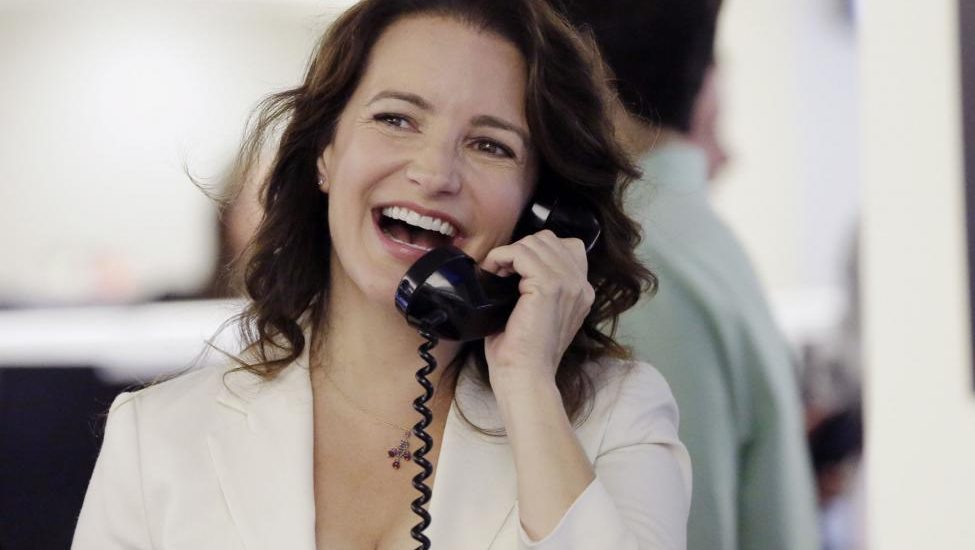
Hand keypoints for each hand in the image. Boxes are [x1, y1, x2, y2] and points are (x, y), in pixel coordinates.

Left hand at [479, 230, 594, 386]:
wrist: (525, 376)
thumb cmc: (523, 352)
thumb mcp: (538, 314)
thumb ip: (539, 288)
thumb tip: (514, 265)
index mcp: (582, 292)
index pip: (567, 247)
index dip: (536, 252)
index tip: (515, 271)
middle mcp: (580, 285)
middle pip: (549, 240)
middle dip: (520, 250)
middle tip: (502, 272)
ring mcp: (567, 284)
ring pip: (534, 243)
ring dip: (509, 254)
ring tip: (496, 273)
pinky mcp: (548, 287)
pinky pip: (521, 253)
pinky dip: (501, 257)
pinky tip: (493, 272)